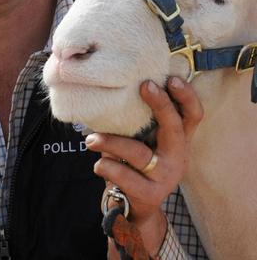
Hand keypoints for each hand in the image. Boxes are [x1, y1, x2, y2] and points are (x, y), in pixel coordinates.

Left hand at [85, 77, 203, 254]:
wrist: (133, 207)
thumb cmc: (133, 164)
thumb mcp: (139, 140)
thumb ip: (136, 121)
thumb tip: (114, 88)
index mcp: (177, 140)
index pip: (192, 116)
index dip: (186, 96)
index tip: (170, 78)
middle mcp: (177, 157)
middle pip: (174, 127)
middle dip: (160, 105)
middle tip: (143, 87)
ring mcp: (166, 177)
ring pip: (137, 152)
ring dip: (109, 142)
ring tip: (91, 140)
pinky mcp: (150, 193)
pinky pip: (123, 174)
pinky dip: (106, 166)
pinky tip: (98, 165)